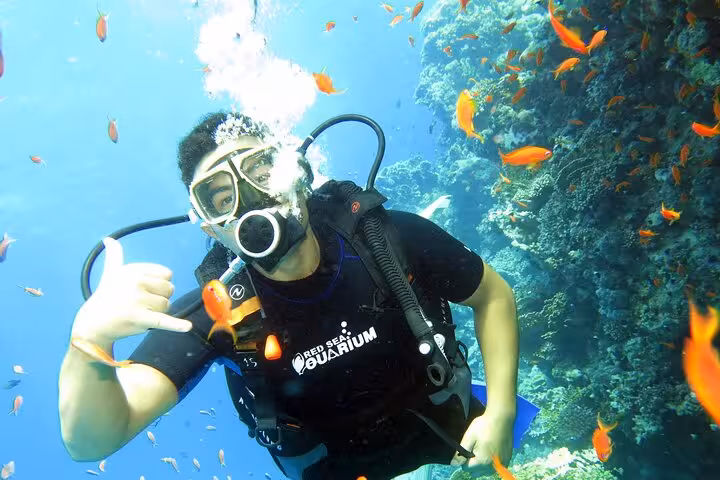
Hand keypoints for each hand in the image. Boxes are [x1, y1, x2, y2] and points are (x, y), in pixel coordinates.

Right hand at [71, 237, 191, 343]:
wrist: (93, 323)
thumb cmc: (106, 296)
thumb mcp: (111, 273)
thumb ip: (114, 255)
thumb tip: (109, 239)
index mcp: (133, 270)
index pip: (167, 274)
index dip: (159, 284)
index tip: (144, 289)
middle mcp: (135, 282)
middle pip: (169, 289)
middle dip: (159, 298)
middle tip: (141, 303)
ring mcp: (137, 300)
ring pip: (166, 305)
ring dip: (158, 312)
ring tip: (140, 313)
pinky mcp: (139, 318)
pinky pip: (163, 320)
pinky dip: (176, 325)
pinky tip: (187, 327)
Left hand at [450, 410, 513, 471]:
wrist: (502, 418)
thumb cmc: (484, 426)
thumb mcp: (469, 436)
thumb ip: (461, 452)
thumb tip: (453, 464)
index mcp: (482, 461)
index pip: (466, 468)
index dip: (464, 458)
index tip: (469, 448)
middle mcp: (493, 466)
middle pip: (476, 472)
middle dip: (473, 463)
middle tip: (476, 448)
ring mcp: (502, 464)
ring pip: (486, 471)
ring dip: (482, 464)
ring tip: (484, 449)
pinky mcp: (508, 460)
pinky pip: (496, 467)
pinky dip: (492, 462)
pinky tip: (492, 450)